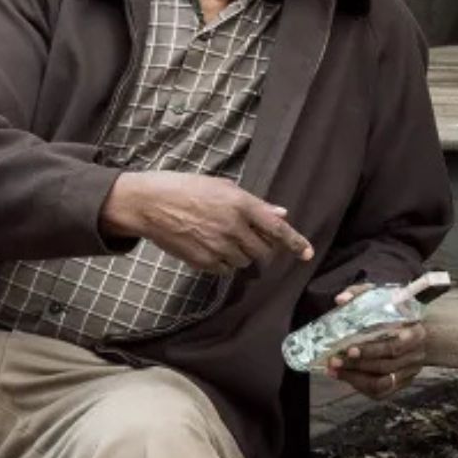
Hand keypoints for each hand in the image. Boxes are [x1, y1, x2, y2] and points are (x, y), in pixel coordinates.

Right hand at [100, 170, 313, 272]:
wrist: (149, 203)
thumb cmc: (185, 188)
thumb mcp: (222, 187)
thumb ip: (254, 204)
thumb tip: (280, 213)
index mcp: (240, 204)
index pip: (277, 228)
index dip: (295, 242)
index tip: (308, 254)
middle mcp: (233, 227)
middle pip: (264, 252)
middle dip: (262, 249)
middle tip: (249, 239)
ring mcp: (218, 246)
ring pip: (245, 263)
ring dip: (241, 255)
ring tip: (222, 237)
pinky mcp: (203, 261)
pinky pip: (225, 270)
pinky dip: (224, 263)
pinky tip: (209, 246)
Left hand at [324, 284, 427, 398]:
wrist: (422, 333)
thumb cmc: (399, 313)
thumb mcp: (383, 297)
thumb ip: (362, 294)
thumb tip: (341, 299)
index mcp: (415, 333)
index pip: (396, 346)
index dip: (371, 350)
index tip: (349, 349)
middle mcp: (415, 356)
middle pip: (385, 366)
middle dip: (356, 365)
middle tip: (334, 360)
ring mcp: (410, 373)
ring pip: (382, 383)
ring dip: (355, 378)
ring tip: (334, 370)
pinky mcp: (402, 384)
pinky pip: (380, 393)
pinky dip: (360, 387)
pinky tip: (344, 377)